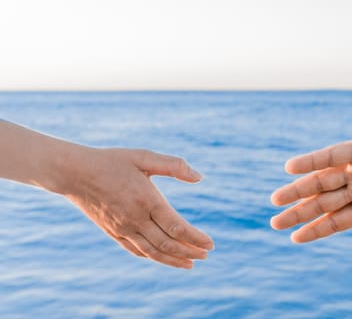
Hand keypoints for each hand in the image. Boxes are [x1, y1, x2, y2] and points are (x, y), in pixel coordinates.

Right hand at [59, 147, 213, 268]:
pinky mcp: (113, 232)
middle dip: (190, 251)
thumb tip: (200, 177)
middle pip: (168, 244)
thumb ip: (173, 166)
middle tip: (206, 254)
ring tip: (191, 263)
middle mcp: (135, 219)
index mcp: (147, 200)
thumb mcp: (143, 157)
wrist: (73, 173)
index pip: (177, 228)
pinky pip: (136, 250)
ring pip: (153, 252)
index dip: (196, 238)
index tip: (210, 244)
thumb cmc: (111, 161)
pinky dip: (153, 256)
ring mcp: (123, 229)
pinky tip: (163, 257)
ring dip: (174, 259)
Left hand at [271, 108, 351, 268]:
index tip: (295, 238)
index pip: (337, 220)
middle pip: (322, 203)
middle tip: (274, 223)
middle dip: (299, 214)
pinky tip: (290, 167)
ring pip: (320, 181)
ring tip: (275, 200)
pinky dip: (311, 161)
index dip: (317, 229)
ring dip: (298, 190)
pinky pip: (330, 155)